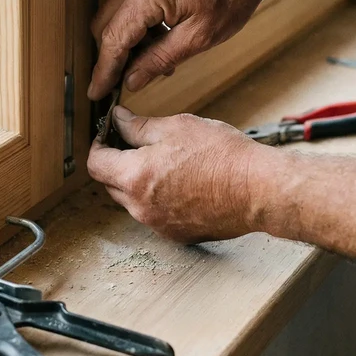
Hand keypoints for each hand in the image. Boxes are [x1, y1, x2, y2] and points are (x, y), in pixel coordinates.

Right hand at [87, 0, 280, 100]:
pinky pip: (130, 2)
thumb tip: (131, 80)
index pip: (113, 39)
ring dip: (128, 42)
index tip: (96, 93)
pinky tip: (161, 39)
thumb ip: (159, 59)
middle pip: (105, 26)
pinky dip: (138, 25)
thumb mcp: (200, 36)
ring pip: (116, 15)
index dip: (103, 70)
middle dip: (113, 57)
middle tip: (127, 83)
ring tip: (158, 61)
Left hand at [87, 106, 265, 242]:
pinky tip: (182, 183)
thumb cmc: (222, 156)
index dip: (99, 145)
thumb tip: (118, 120)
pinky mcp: (177, 235)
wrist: (259, 189)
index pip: (96, 164)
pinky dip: (159, 199)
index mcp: (135, 178)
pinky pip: (155, 215)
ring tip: (168, 163)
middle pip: (112, 184)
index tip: (108, 135)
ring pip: (133, 201)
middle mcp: (141, 208)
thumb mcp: (177, 127)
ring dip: (139, 183)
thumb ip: (139, 127)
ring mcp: (158, 225)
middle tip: (138, 145)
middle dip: (119, 163)